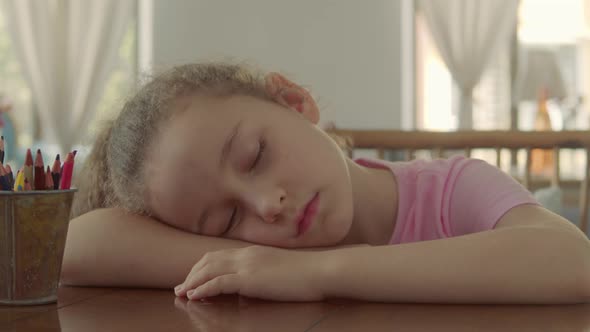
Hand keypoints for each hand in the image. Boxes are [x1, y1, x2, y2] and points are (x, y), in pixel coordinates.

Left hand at [174, 245, 328, 301]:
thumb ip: (262, 271)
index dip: (201, 266)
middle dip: (192, 274)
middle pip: (209, 261)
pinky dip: (203, 289)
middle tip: (180, 287)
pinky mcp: (250, 279)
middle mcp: (246, 255)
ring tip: (181, 293)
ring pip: (209, 271)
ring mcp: (247, 265)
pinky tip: (194, 296)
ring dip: (192, 282)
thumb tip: (252, 283)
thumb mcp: (279, 268)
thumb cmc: (306, 273)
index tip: (192, 277)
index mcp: (253, 252)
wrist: (320, 270)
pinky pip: (218, 283)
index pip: (219, 255)